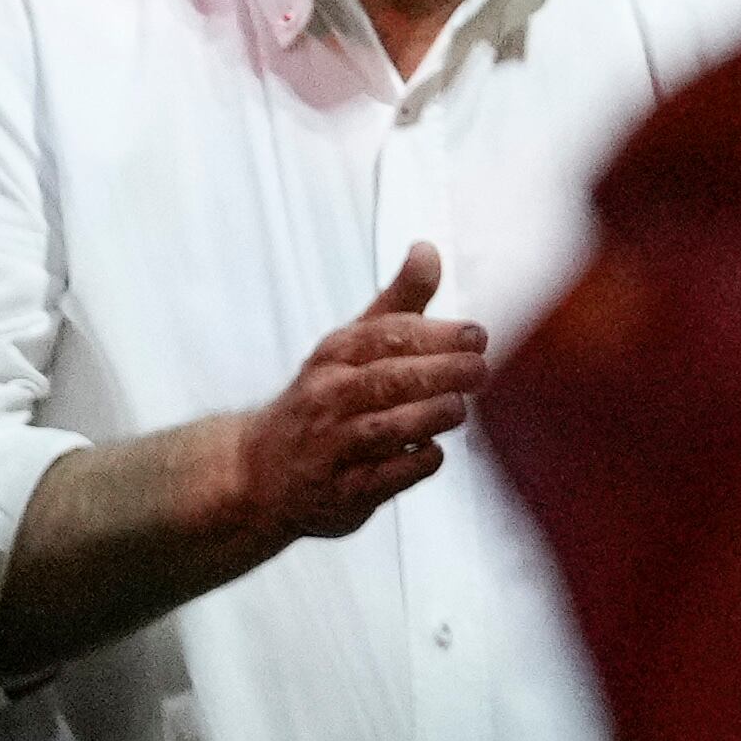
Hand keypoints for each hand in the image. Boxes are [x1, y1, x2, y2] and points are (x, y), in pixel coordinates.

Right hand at [237, 246, 485, 542]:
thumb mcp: (350, 346)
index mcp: (336, 355)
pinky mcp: (342, 491)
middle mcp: (329, 396)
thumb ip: (398, 304)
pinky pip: (383, 478)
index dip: (433, 334)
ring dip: (428, 416)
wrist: (260, 470)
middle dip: (439, 372)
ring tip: (459, 408)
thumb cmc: (323, 400)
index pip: (384, 336)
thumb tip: (427, 249)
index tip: (475, 334)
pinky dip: (413, 464)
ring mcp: (333, 445)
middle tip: (480, 368)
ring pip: (385, 428)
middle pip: (387, 379)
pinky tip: (434, 452)